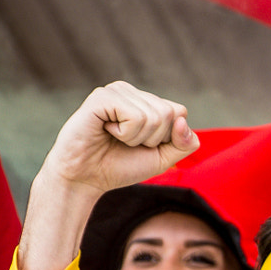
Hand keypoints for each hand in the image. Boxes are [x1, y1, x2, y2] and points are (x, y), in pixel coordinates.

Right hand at [38, 81, 197, 198]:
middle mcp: (132, 92)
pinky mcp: (102, 97)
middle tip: (126, 142)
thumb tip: (182, 120)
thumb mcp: (163, 159)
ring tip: (115, 137)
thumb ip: (184, 144)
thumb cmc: (121, 166)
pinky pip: (135, 117)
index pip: (179, 112)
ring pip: (154, 116)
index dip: (168, 138)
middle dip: (152, 139)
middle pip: (169, 114)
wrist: (86, 178)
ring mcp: (116, 91)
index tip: (144, 145)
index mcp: (145, 101)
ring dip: (136, 138)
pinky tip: (107, 131)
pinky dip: (125, 134)